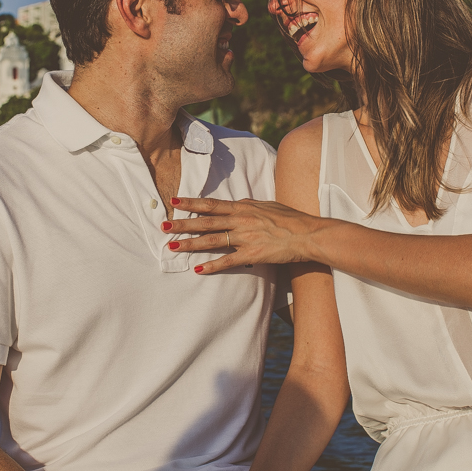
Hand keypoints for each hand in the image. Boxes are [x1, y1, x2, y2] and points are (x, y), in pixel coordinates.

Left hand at [163, 196, 323, 273]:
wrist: (307, 234)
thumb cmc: (290, 218)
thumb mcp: (267, 205)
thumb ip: (249, 205)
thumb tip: (236, 202)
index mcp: (243, 207)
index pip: (211, 204)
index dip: (192, 203)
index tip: (174, 202)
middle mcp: (240, 221)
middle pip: (205, 222)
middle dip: (182, 224)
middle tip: (163, 226)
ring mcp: (245, 238)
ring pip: (212, 241)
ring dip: (191, 244)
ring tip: (173, 247)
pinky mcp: (252, 255)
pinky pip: (228, 262)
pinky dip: (212, 266)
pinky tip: (198, 270)